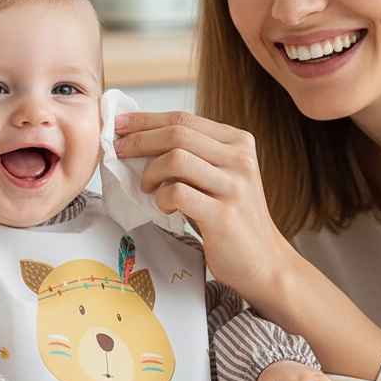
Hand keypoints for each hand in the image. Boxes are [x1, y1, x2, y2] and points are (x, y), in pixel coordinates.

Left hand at [112, 111, 290, 295]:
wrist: (263, 261)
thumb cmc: (231, 218)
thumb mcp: (219, 176)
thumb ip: (193, 155)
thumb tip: (140, 139)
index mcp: (239, 142)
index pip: (184, 118)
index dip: (146, 120)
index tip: (120, 123)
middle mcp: (240, 158)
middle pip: (177, 133)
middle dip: (139, 139)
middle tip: (118, 150)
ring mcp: (234, 186)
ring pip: (176, 159)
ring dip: (150, 171)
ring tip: (146, 186)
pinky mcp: (223, 214)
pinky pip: (178, 193)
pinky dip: (161, 198)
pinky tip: (164, 207)